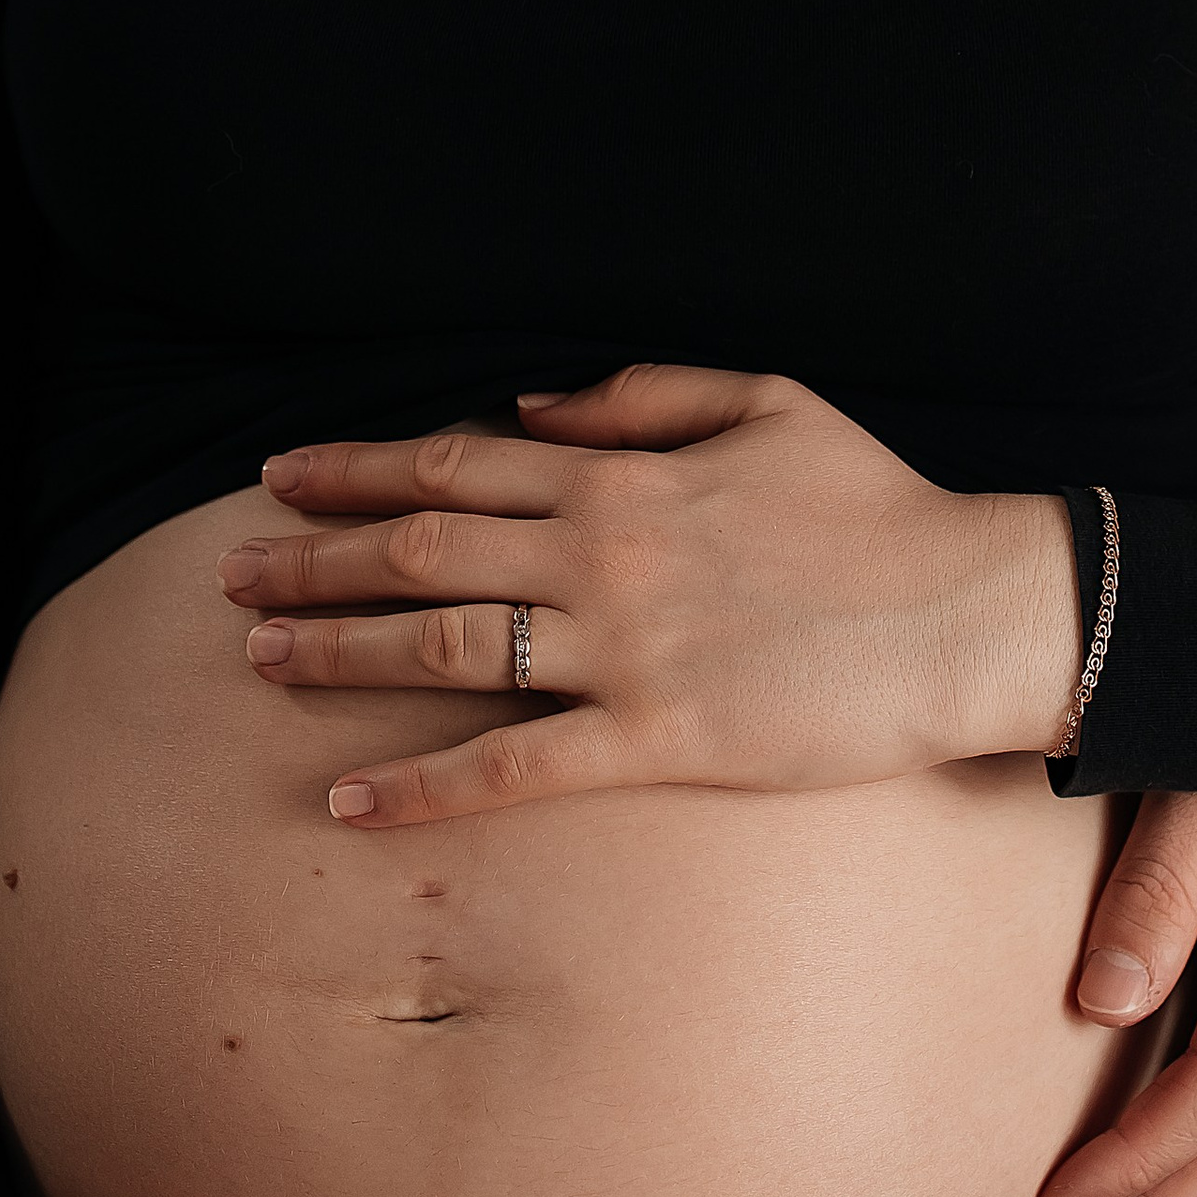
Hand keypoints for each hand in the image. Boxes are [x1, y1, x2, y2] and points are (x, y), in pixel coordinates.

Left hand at [219, 368, 1082, 826]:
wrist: (969, 608)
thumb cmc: (878, 507)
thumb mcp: (767, 404)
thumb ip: (642, 397)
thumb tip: (533, 409)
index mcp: (622, 472)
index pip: (453, 465)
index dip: (354, 470)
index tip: (279, 477)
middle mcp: (602, 552)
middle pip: (418, 552)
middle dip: (310, 558)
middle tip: (228, 575)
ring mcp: (624, 647)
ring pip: (440, 646)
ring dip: (336, 651)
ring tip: (258, 661)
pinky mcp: (657, 736)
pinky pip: (511, 763)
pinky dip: (419, 784)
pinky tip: (348, 799)